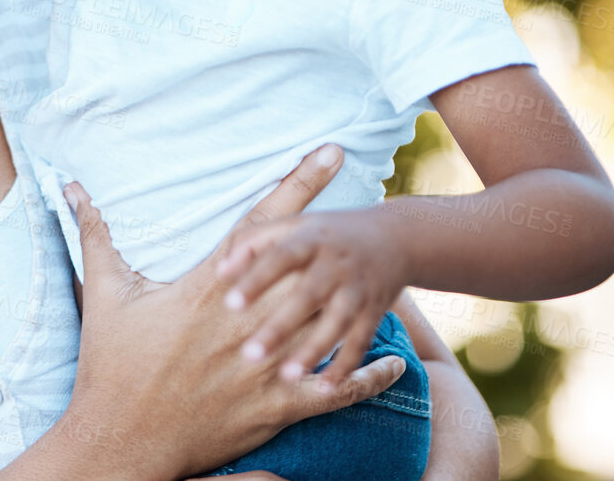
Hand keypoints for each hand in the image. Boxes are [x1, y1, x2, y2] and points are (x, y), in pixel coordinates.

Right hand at [47, 144, 408, 480]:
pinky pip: (334, 391)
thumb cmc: (110, 364)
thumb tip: (70, 186)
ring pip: (327, 328)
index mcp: (209, 289)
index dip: (299, 185)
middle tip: (375, 207)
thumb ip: (94, 234)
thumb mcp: (101, 293)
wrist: (119, 439)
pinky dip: (368, 377)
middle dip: (341, 237)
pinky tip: (394, 363)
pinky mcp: (274, 408)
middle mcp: (244, 323)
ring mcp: (264, 367)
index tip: (330, 154)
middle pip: (306, 270)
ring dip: (363, 304)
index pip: (263, 227)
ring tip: (392, 282)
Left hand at [215, 204, 409, 391]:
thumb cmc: (326, 235)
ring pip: (336, 323)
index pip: (279, 258)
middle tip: (249, 354)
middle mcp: (336, 264)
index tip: (229, 304)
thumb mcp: (293, 226)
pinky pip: (360, 342)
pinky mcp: (374, 312)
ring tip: (286, 377)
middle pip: (307, 296)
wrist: (395, 237)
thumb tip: (218, 272)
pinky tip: (323, 388)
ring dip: (313, 351)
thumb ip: (253, 243)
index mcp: (311, 239)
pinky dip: (345, 366)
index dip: (255, 279)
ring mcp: (357, 289)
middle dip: (280, 326)